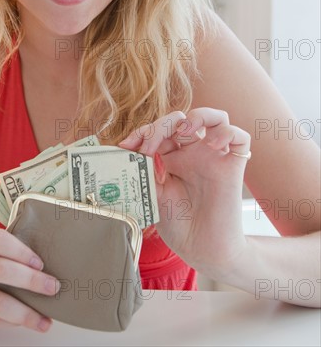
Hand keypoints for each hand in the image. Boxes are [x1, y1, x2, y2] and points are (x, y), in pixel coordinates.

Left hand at [119, 108, 251, 279]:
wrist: (201, 249)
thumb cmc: (177, 224)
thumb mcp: (152, 193)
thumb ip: (145, 169)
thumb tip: (132, 149)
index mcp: (170, 158)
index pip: (158, 130)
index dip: (141, 132)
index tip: (126, 146)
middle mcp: (192, 153)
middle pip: (180, 119)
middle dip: (161, 125)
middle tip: (149, 148)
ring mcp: (212, 157)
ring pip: (214, 118)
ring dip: (198, 116)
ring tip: (185, 130)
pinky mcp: (232, 166)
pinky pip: (239, 136)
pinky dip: (227, 132)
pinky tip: (213, 144)